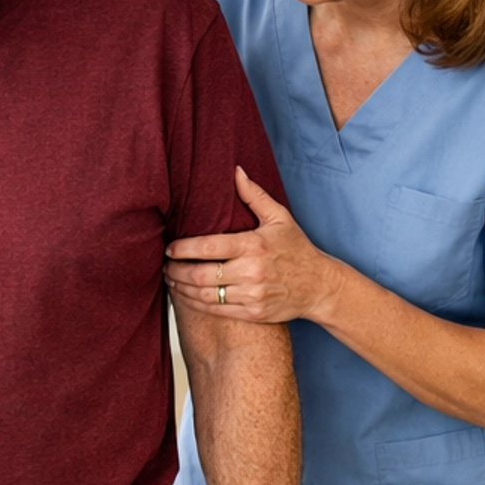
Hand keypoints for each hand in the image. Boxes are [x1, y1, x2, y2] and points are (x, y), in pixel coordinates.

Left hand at [165, 166, 340, 326]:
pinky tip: (186, 297)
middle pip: (201, 275)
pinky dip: (196, 305)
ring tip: (171, 280)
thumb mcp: (279, 217)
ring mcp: (252, 296)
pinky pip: (216, 311)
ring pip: (204, 296)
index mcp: (254, 245)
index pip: (208, 247)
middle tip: (165, 265)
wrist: (319, 286)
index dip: (183, 249)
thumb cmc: (297, 249)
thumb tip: (235, 171)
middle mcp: (252, 272)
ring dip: (182, 289)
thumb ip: (254, 196)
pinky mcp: (252, 314)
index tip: (169, 248)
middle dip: (177, 271)